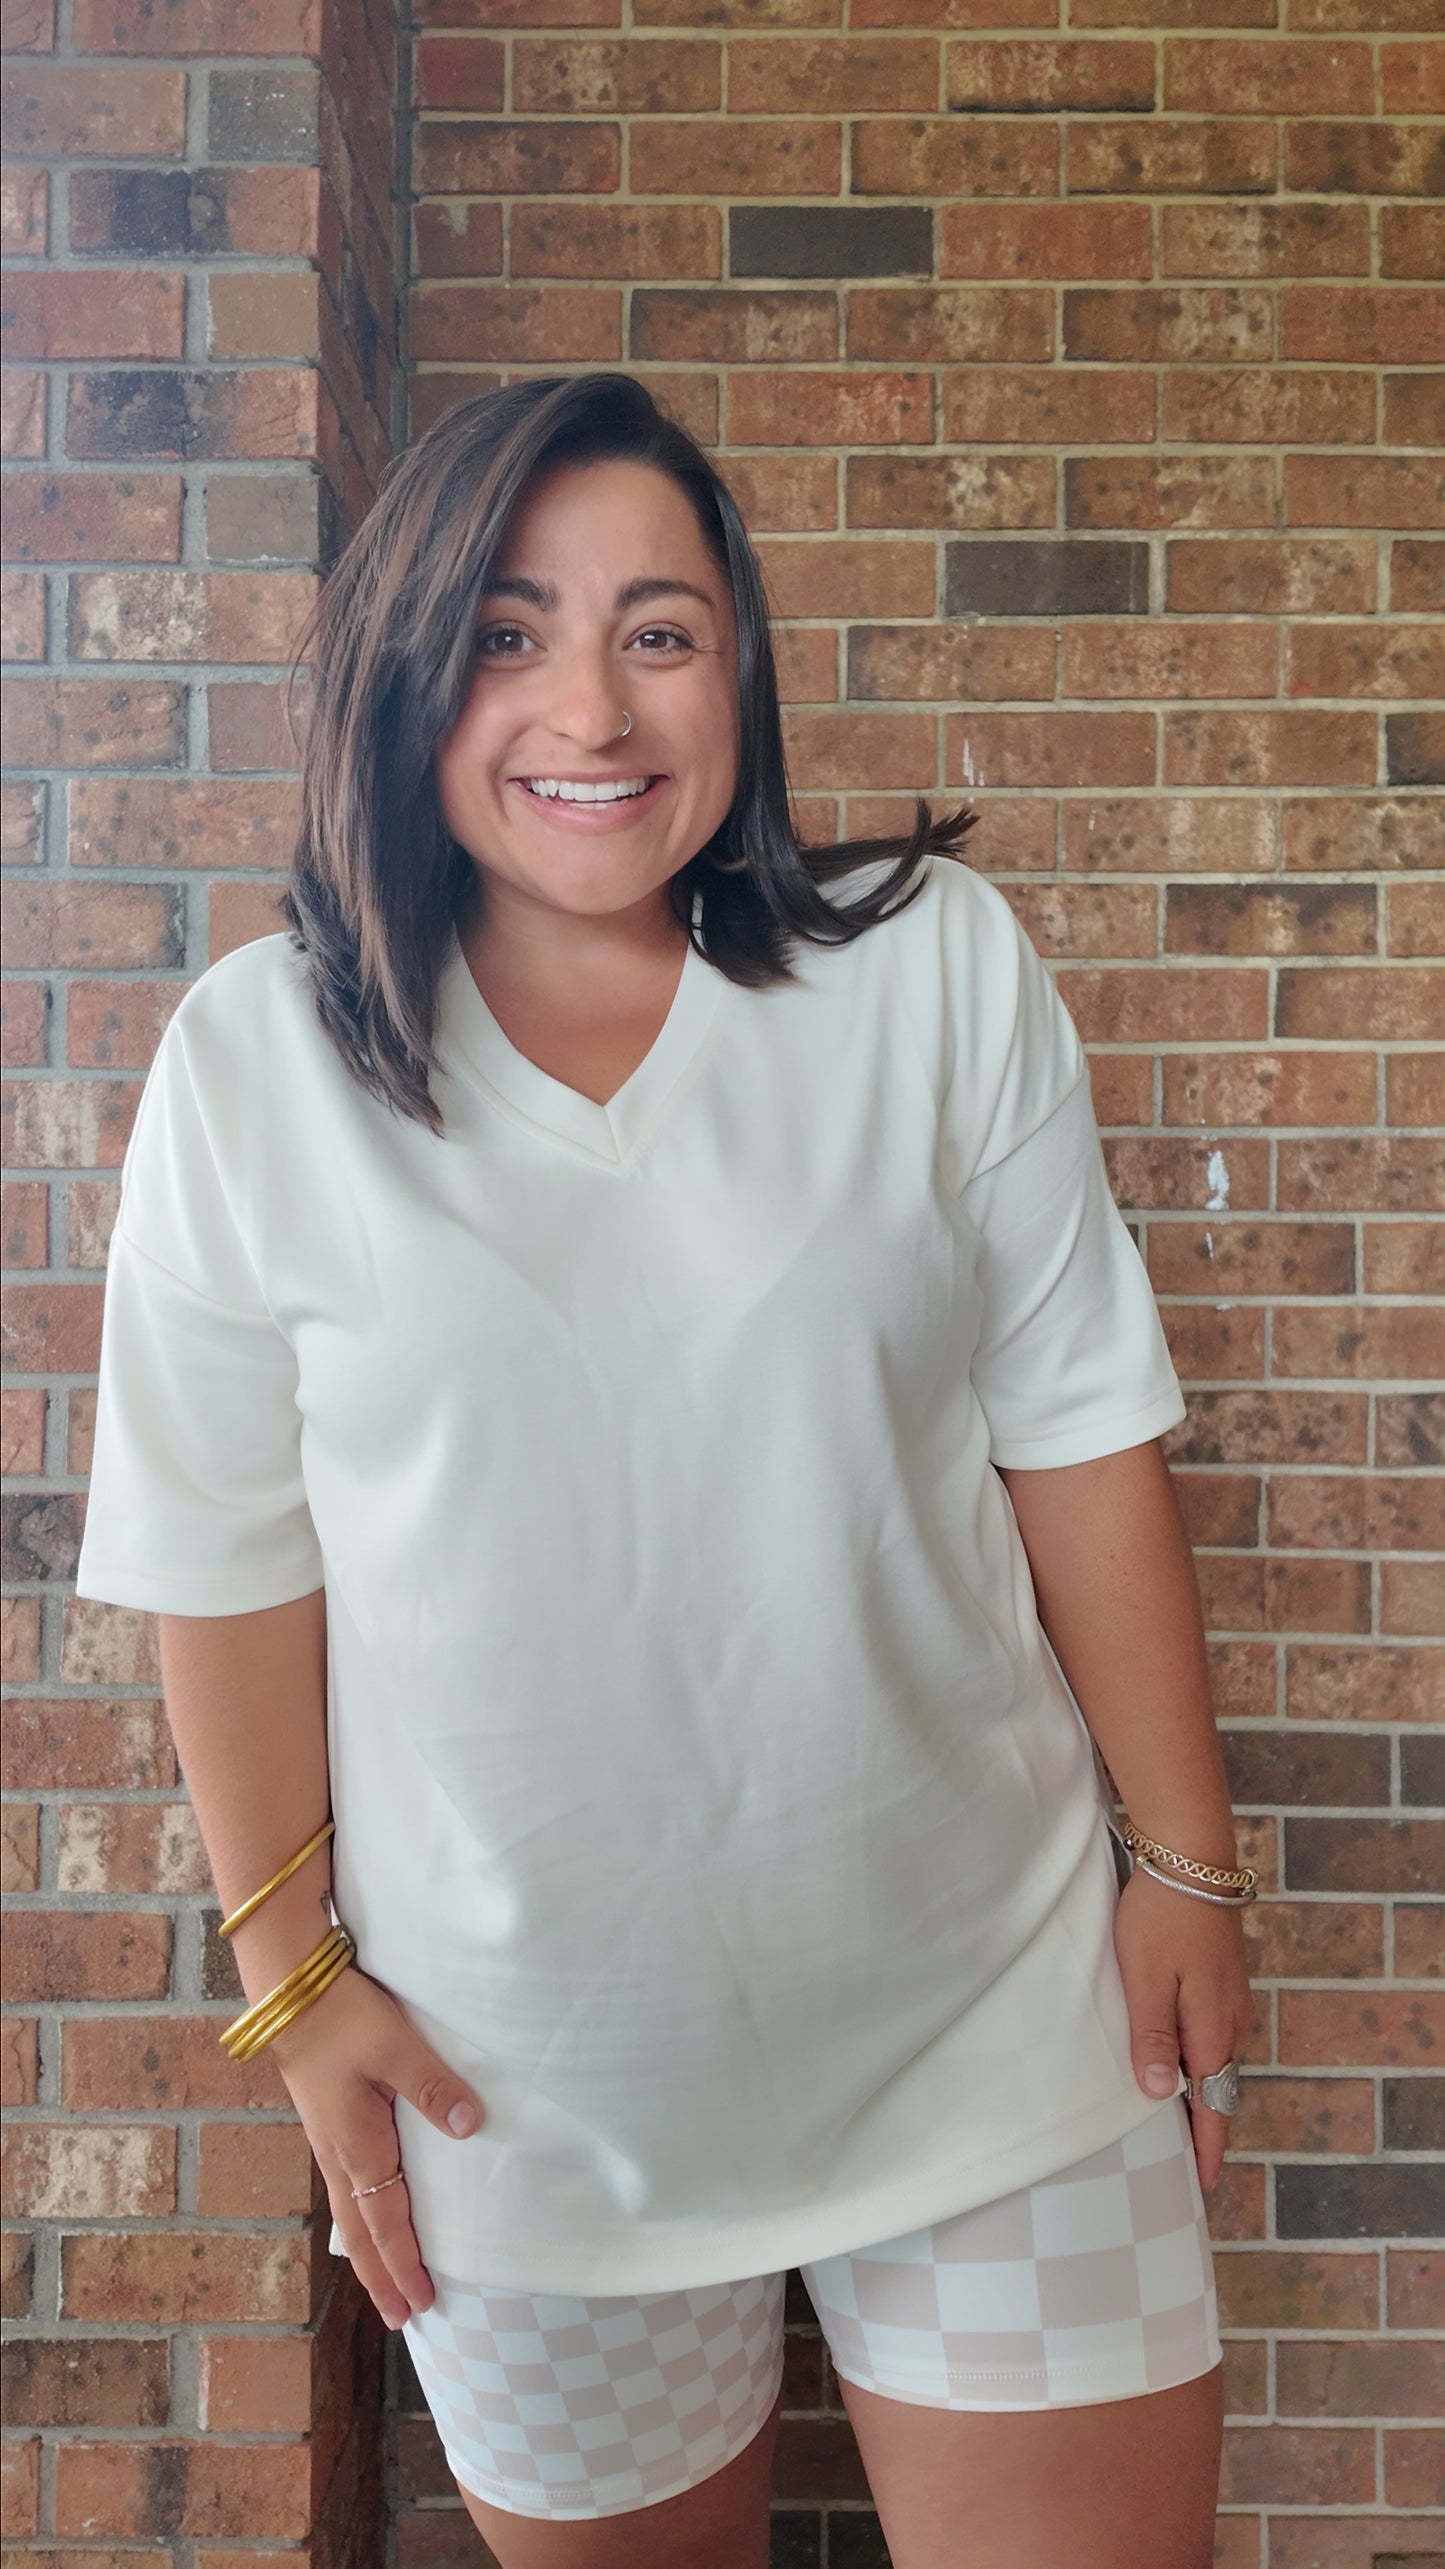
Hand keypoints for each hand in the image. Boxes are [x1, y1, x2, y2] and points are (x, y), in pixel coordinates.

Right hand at [266, 1964, 484, 2327]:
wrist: (289, 1991)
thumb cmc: (343, 2017)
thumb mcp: (394, 2045)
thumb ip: (431, 2085)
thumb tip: (467, 2125)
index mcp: (358, 2146)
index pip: (385, 2223)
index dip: (404, 2264)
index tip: (419, 2302)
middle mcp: (339, 2154)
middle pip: (360, 2233)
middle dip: (380, 2277)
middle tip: (400, 2318)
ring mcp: (328, 2140)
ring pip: (350, 2212)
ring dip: (369, 2251)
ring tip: (384, 2281)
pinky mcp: (327, 2123)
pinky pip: (346, 2187)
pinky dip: (360, 2217)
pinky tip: (368, 2214)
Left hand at [1112, 1865, 1253, 2194]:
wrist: (1193, 1859)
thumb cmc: (1162, 1918)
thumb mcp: (1145, 1979)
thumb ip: (1151, 2038)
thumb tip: (1159, 2096)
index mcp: (1212, 2030)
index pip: (1215, 2107)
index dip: (1207, 2148)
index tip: (1203, 2185)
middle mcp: (1230, 2021)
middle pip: (1220, 2089)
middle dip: (1205, 2126)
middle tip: (1183, 2163)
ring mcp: (1230, 1998)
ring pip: (1217, 2060)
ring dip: (1201, 2092)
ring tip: (1177, 2119)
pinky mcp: (1223, 1978)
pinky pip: (1214, 2034)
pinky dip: (1199, 2059)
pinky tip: (1178, 2059)